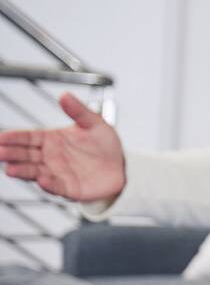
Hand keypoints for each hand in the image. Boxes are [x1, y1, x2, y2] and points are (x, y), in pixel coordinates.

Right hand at [0, 92, 125, 201]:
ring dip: (23, 171)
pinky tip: (42, 180)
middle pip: (25, 155)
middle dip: (11, 154)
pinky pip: (57, 187)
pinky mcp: (69, 189)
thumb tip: (64, 95)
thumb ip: (79, 111)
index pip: (28, 138)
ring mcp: (57, 173)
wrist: (121, 166)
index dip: (14, 138)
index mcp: (51, 140)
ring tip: (10, 169)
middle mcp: (49, 157)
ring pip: (35, 172)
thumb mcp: (95, 123)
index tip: (1, 137)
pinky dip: (49, 184)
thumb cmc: (105, 144)